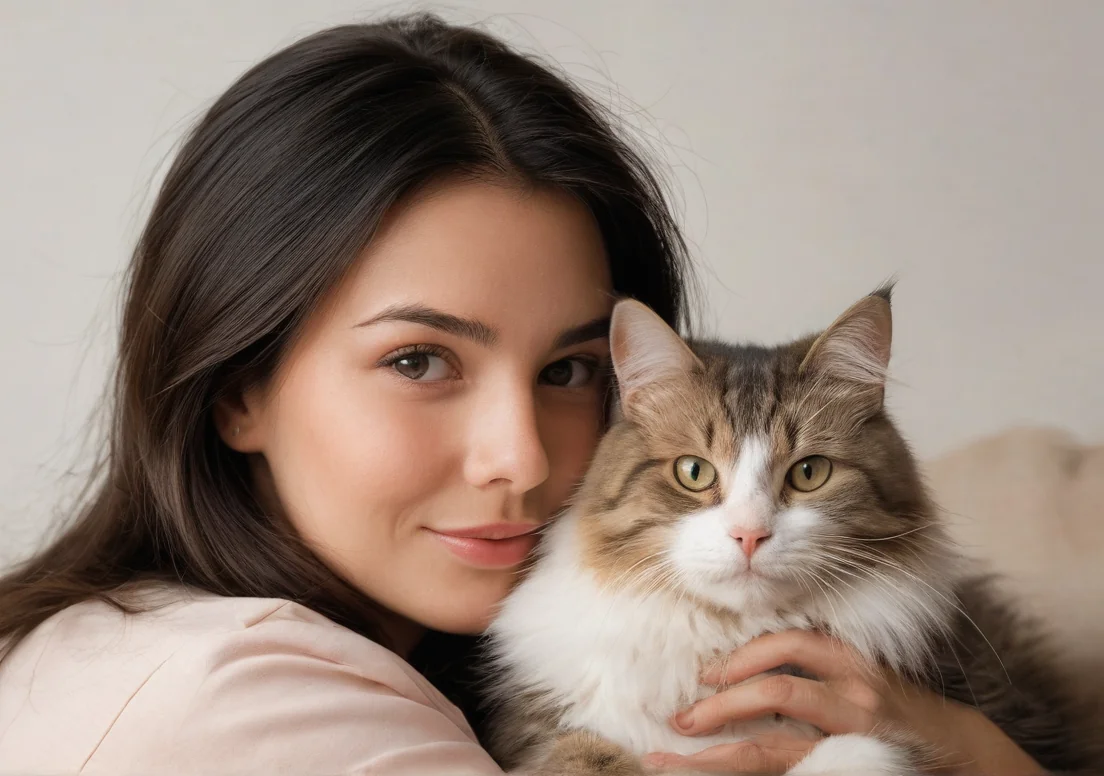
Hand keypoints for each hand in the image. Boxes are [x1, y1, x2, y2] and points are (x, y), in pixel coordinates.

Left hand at [642, 630, 1046, 774]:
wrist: (961, 752)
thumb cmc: (897, 712)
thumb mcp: (860, 676)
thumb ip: (813, 670)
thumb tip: (742, 673)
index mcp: (850, 662)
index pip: (787, 645)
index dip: (741, 657)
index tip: (705, 676)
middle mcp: (853, 696)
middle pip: (775, 693)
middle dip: (720, 705)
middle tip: (680, 720)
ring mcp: (855, 739)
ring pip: (775, 747)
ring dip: (719, 752)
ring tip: (678, 758)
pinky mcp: (858, 768)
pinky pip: (796, 773)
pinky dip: (757, 775)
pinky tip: (718, 775)